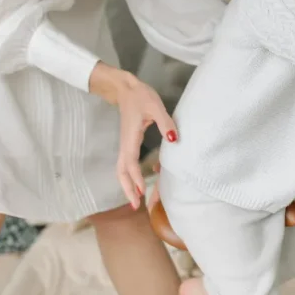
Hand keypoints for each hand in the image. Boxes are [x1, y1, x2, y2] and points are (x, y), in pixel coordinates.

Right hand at [89, 63, 176, 209]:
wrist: (126, 88)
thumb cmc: (140, 96)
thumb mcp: (155, 106)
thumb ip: (165, 123)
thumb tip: (174, 140)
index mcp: (130, 138)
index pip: (130, 163)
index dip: (135, 179)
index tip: (142, 192)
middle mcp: (125, 144)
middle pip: (121, 171)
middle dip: (126, 189)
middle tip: (135, 206)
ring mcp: (125, 144)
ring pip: (121, 169)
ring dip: (127, 185)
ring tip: (136, 199)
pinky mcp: (128, 142)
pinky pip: (126, 163)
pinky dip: (129, 176)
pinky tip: (139, 181)